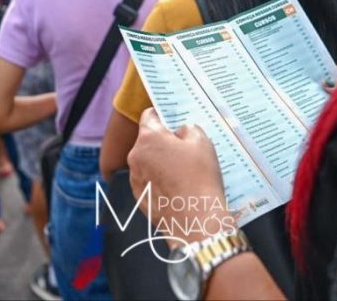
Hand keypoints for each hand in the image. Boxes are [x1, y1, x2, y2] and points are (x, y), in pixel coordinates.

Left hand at [127, 108, 229, 244]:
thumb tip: (180, 132)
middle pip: (148, 140)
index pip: (149, 115)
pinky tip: (177, 188)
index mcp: (148, 137)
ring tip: (184, 172)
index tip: (173, 120)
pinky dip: (159, 180)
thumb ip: (189, 129)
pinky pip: (148, 180)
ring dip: (161, 162)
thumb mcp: (202, 142)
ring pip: (148, 161)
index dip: (162, 115)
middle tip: (186, 149)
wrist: (196, 220)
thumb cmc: (199, 177)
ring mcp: (135, 178)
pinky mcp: (139, 197)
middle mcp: (135, 156)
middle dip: (164, 141)